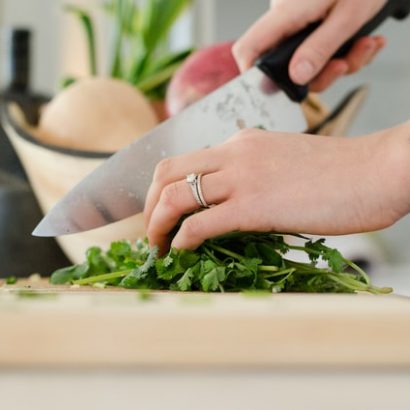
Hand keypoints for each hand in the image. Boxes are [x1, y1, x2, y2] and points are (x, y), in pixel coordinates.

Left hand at [144, 123, 409, 251]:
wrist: (377, 171)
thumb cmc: (339, 173)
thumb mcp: (283, 161)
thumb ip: (251, 174)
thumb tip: (229, 204)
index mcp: (239, 142)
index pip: (183, 160)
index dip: (161, 188)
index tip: (161, 212)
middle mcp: (233, 153)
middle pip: (165, 172)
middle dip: (148, 205)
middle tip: (151, 231)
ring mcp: (241, 178)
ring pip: (174, 196)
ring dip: (156, 225)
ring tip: (157, 248)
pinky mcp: (253, 206)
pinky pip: (200, 224)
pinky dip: (181, 240)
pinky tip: (181, 251)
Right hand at [232, 0, 386, 90]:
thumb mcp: (348, 15)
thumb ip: (320, 47)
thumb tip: (297, 77)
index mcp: (286, 12)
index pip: (249, 48)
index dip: (252, 75)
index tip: (273, 92)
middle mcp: (285, 18)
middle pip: (284, 64)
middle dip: (321, 74)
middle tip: (345, 64)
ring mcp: (297, 21)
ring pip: (307, 60)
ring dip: (341, 62)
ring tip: (366, 45)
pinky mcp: (311, 22)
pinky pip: (319, 49)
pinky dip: (345, 51)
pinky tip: (363, 40)